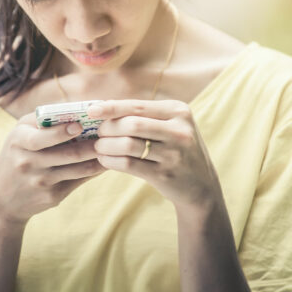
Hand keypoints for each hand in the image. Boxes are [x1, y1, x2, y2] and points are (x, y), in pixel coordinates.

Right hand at [0, 112, 105, 228]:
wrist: (1, 199)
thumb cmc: (16, 155)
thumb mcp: (19, 134)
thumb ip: (43, 119)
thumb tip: (78, 108)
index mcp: (19, 141)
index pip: (42, 138)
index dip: (63, 132)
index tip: (80, 125)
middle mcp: (28, 163)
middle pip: (68, 154)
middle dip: (92, 145)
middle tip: (108, 135)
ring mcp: (41, 182)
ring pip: (78, 169)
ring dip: (98, 158)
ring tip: (112, 147)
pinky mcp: (52, 197)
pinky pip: (79, 181)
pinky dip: (94, 171)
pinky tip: (105, 162)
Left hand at [88, 100, 223, 213]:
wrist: (200, 185)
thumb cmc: (176, 150)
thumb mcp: (171, 127)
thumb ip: (145, 116)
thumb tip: (104, 107)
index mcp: (179, 111)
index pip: (138, 106)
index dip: (112, 107)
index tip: (91, 110)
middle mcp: (179, 130)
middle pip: (132, 124)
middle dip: (108, 128)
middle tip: (97, 133)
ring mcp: (174, 154)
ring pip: (128, 145)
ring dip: (107, 146)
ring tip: (98, 147)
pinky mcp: (165, 174)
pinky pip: (130, 165)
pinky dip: (112, 161)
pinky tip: (104, 160)